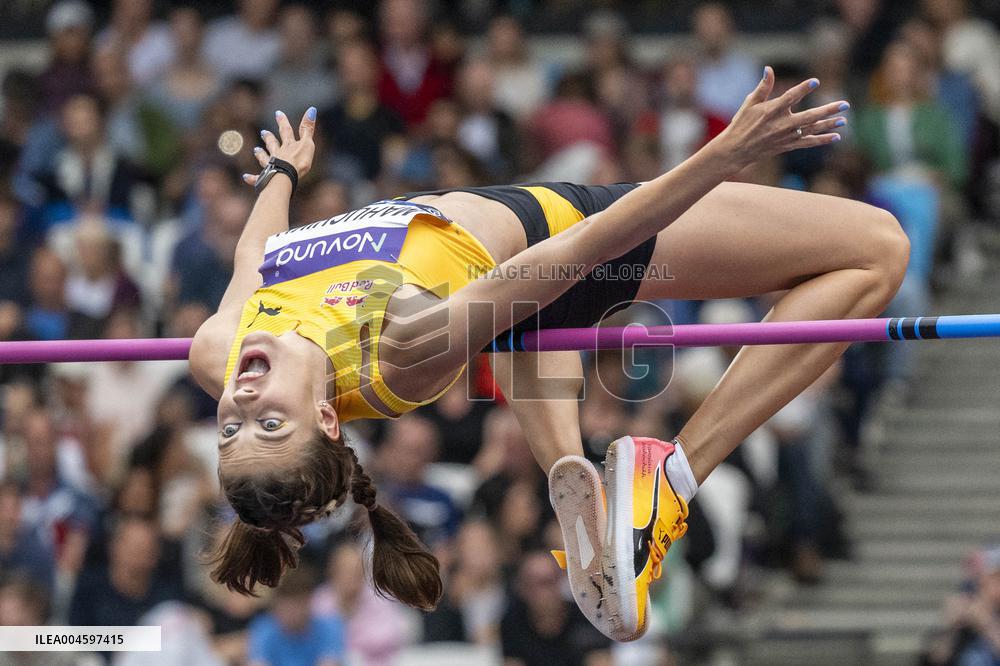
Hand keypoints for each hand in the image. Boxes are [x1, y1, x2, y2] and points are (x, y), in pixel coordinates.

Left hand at [243, 107, 316, 185]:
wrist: (286, 176)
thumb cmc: (299, 161)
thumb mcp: (307, 143)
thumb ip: (308, 129)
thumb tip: (311, 109)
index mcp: (289, 146)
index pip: (286, 131)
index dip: (283, 122)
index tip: (278, 113)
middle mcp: (279, 154)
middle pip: (273, 143)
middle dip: (269, 137)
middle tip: (263, 132)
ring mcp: (272, 165)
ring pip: (265, 158)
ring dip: (261, 154)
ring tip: (256, 149)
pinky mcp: (268, 178)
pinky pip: (259, 178)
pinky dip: (252, 178)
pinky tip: (245, 177)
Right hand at [716, 66, 847, 168]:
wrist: (736, 149)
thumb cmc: (742, 123)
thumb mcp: (750, 103)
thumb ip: (763, 86)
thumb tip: (769, 69)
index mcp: (771, 110)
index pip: (789, 97)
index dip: (803, 89)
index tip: (816, 81)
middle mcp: (781, 124)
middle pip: (809, 116)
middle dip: (828, 110)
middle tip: (845, 104)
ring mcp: (785, 136)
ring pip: (811, 130)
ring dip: (829, 125)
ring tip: (844, 120)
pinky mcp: (787, 146)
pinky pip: (807, 143)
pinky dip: (822, 140)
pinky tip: (835, 137)